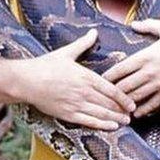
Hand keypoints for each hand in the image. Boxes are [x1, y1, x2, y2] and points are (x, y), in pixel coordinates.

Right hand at [18, 29, 135, 129]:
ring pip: (101, 113)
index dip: (124, 98)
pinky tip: (111, 127)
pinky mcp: (67, 114)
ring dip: (115, 118)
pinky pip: (88, 121)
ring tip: (125, 122)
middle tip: (132, 114)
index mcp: (86, 76)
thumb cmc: (44, 65)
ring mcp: (76, 104)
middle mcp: (84, 92)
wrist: (26, 81)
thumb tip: (94, 32)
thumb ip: (83, 44)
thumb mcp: (66, 52)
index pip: (111, 89)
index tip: (132, 102)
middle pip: (109, 103)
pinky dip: (102, 125)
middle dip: (122, 110)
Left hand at [103, 19, 159, 117]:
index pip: (121, 68)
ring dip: (124, 102)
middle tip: (102, 98)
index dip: (108, 76)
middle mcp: (150, 71)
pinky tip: (136, 113)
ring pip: (136, 96)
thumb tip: (134, 24)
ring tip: (114, 107)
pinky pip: (153, 103)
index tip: (99, 80)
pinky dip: (143, 110)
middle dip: (112, 92)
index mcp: (146, 56)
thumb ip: (148, 26)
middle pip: (125, 85)